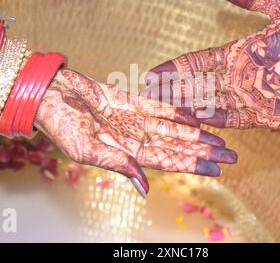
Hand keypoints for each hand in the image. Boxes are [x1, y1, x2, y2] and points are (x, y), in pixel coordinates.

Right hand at [34, 69, 236, 196]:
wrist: (48, 93)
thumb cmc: (59, 124)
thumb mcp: (86, 150)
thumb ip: (118, 164)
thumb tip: (145, 186)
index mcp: (124, 155)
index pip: (167, 162)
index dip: (192, 165)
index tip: (216, 170)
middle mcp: (133, 139)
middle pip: (177, 147)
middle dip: (204, 152)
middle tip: (231, 156)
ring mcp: (133, 120)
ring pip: (173, 128)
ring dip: (196, 133)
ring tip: (220, 138)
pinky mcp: (129, 101)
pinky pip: (158, 106)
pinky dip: (177, 110)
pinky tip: (196, 115)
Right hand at [144, 0, 279, 128]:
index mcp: (237, 54)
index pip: (197, 62)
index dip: (174, 68)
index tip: (152, 73)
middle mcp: (238, 78)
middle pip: (197, 87)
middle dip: (172, 92)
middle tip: (148, 98)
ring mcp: (249, 97)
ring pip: (210, 104)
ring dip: (187, 108)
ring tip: (164, 112)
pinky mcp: (263, 115)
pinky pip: (233, 120)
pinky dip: (215, 122)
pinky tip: (196, 122)